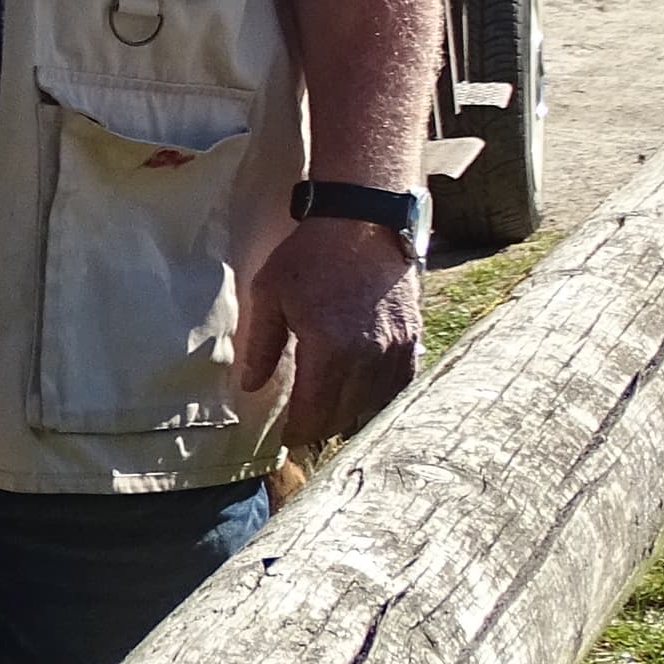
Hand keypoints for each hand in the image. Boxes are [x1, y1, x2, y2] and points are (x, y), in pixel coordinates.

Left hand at [236, 213, 420, 453]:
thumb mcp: (269, 293)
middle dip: (321, 426)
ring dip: (349, 415)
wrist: (364, 223)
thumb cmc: (310, 255)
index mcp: (330, 347)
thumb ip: (261, 345)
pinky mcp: (413, 341)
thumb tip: (250, 386)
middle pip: (345, 415)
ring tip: (328, 415)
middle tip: (303, 429)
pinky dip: (378, 397)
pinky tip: (361, 396)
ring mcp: (396, 351)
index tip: (286, 441)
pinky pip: (398, 387)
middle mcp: (368, 356)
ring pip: (373, 405)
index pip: (315, 411)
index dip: (299, 431)